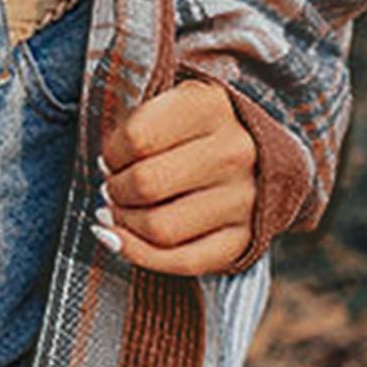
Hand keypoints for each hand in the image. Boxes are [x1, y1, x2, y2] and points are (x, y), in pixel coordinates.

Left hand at [96, 77, 258, 275]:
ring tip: (118, 211)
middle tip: (112, 188)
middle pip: (146, 184)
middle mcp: (235, 152)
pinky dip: (138, 254)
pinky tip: (118, 239)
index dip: (111, 154)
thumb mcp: (172, 104)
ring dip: (123, 224)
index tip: (111, 158)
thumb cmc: (197, 129)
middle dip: (115, 191)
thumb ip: (136, 128)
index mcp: (211, 107)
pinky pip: (182, 261)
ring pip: (160, 228)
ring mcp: (245, 199)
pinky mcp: (244, 239)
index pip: (137, 137)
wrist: (261, 154)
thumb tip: (105, 171)